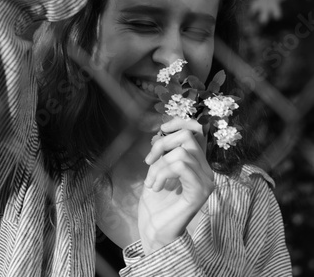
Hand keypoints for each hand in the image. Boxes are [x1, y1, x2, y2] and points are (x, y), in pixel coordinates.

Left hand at [138, 118, 213, 254]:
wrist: (154, 231)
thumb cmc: (155, 202)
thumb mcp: (157, 168)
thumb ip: (165, 150)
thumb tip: (163, 131)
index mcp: (198, 163)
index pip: (197, 130)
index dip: (180, 122)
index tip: (162, 129)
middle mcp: (206, 169)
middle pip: (188, 136)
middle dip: (162, 144)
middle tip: (149, 161)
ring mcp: (206, 181)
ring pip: (182, 152)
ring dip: (159, 165)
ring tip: (152, 181)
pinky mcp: (200, 192)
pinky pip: (181, 166)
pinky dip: (162, 172)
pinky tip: (156, 186)